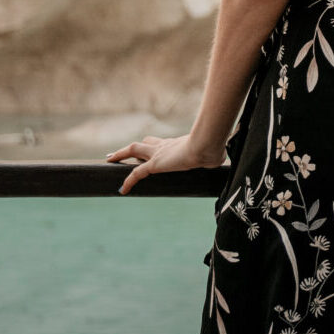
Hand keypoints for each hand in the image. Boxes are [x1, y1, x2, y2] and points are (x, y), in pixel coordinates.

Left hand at [105, 134, 224, 194]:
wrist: (206, 146)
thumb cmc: (212, 149)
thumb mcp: (213, 154)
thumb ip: (215, 156)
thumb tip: (224, 158)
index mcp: (176, 144)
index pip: (159, 143)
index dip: (151, 144)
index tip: (146, 146)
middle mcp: (165, 146)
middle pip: (143, 144)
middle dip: (130, 149)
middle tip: (118, 153)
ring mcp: (159, 153)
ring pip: (134, 150)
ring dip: (120, 154)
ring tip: (109, 160)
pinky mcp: (155, 163)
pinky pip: (136, 173)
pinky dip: (128, 181)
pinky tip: (122, 190)